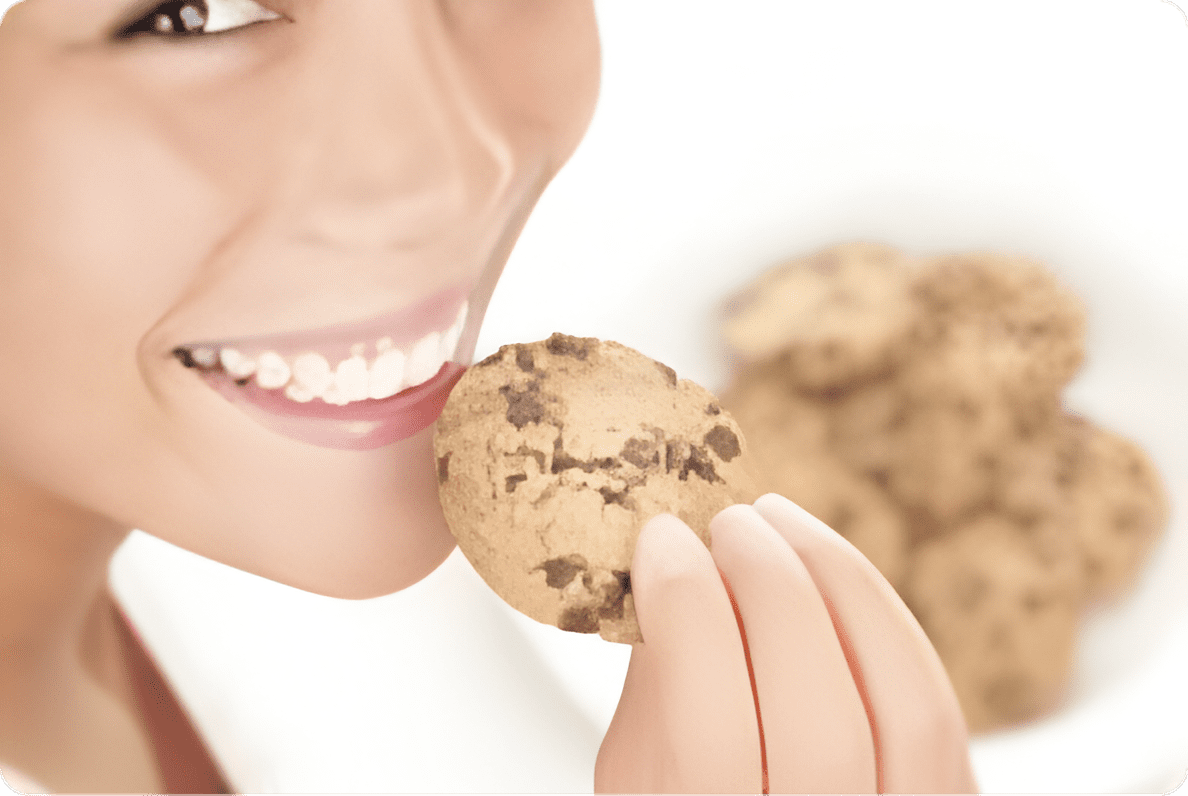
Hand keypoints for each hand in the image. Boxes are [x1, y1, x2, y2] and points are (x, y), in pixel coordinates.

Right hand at [595, 493, 978, 793]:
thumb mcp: (634, 772)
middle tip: (727, 523)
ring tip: (780, 522)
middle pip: (823, 726)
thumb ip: (657, 685)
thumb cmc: (678, 795)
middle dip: (772, 591)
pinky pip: (936, 710)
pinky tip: (830, 572)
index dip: (687, 617)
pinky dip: (881, 619)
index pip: (712, 738)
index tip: (663, 538)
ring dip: (842, 585)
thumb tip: (679, 560)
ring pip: (910, 714)